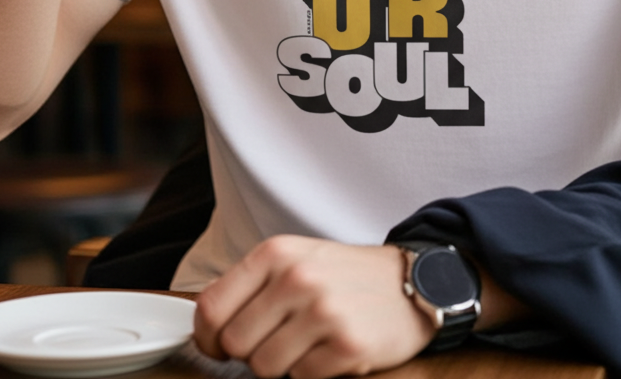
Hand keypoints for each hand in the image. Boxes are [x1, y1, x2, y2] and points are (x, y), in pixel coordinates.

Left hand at [194, 236, 434, 378]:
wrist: (414, 280)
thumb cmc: (346, 275)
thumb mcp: (296, 259)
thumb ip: (252, 286)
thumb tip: (207, 326)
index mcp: (275, 253)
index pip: (210, 306)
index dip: (207, 336)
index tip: (218, 345)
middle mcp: (296, 277)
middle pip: (235, 344)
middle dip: (251, 352)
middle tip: (278, 340)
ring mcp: (322, 311)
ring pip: (264, 367)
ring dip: (283, 364)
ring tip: (308, 342)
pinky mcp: (346, 345)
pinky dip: (313, 372)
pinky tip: (331, 349)